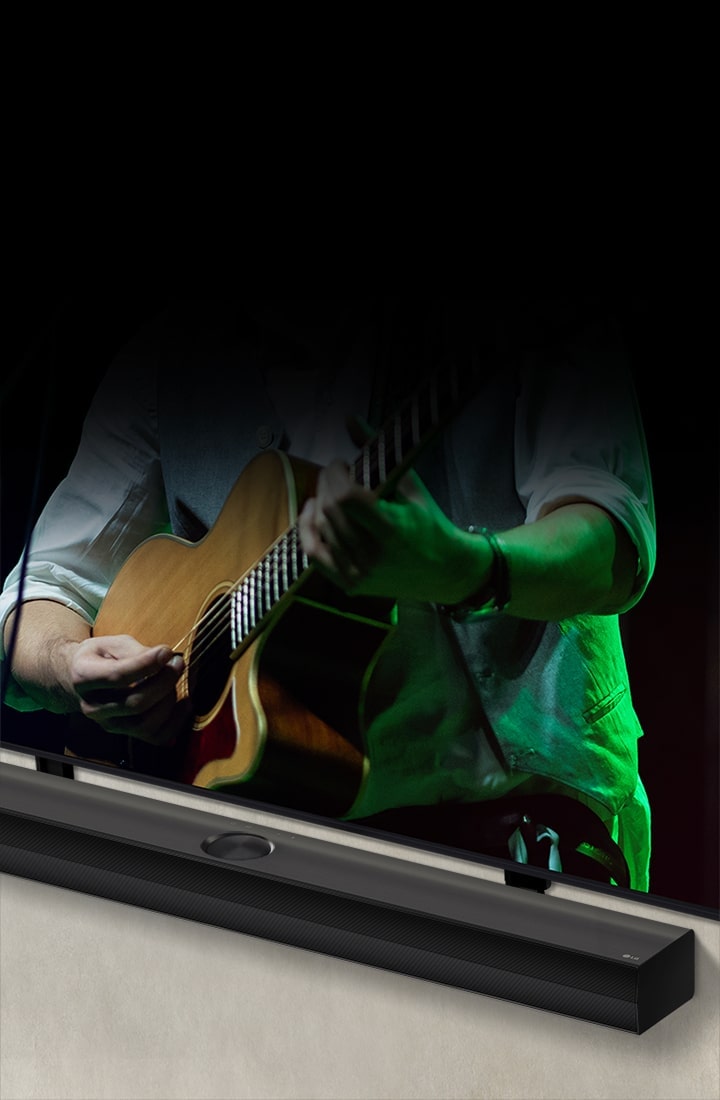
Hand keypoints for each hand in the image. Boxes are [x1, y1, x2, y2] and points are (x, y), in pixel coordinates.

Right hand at [66, 634, 189, 744]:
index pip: (118, 676)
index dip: (147, 664)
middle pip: (135, 703)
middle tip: (177, 663)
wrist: (79, 680)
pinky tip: (185, 703)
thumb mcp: (112, 644)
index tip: (167, 652)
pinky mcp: (124, 733)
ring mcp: (108, 724)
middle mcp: (93, 706)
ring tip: (174, 679)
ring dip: (168, 700)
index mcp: (84, 677)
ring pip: (145, 723)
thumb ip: (136, 651)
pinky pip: (155, 737)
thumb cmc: (100, 657)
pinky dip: (176, 722)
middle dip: (164, 682)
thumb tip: (164, 658)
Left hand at [297, 461, 488, 604]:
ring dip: (318, 502)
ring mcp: (359, 574)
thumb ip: (379, 452)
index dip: (336, 475)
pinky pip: (314, 554)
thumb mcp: (410, 485)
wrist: (443, 571)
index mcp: (393, 530)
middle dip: (326, 484)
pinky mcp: (349, 585)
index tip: (344, 464)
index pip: (346, 498)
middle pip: (330, 511)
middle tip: (335, 473)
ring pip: (320, 529)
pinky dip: (308, 530)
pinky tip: (314, 512)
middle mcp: (373, 556)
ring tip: (328, 489)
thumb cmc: (428, 524)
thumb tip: (349, 419)